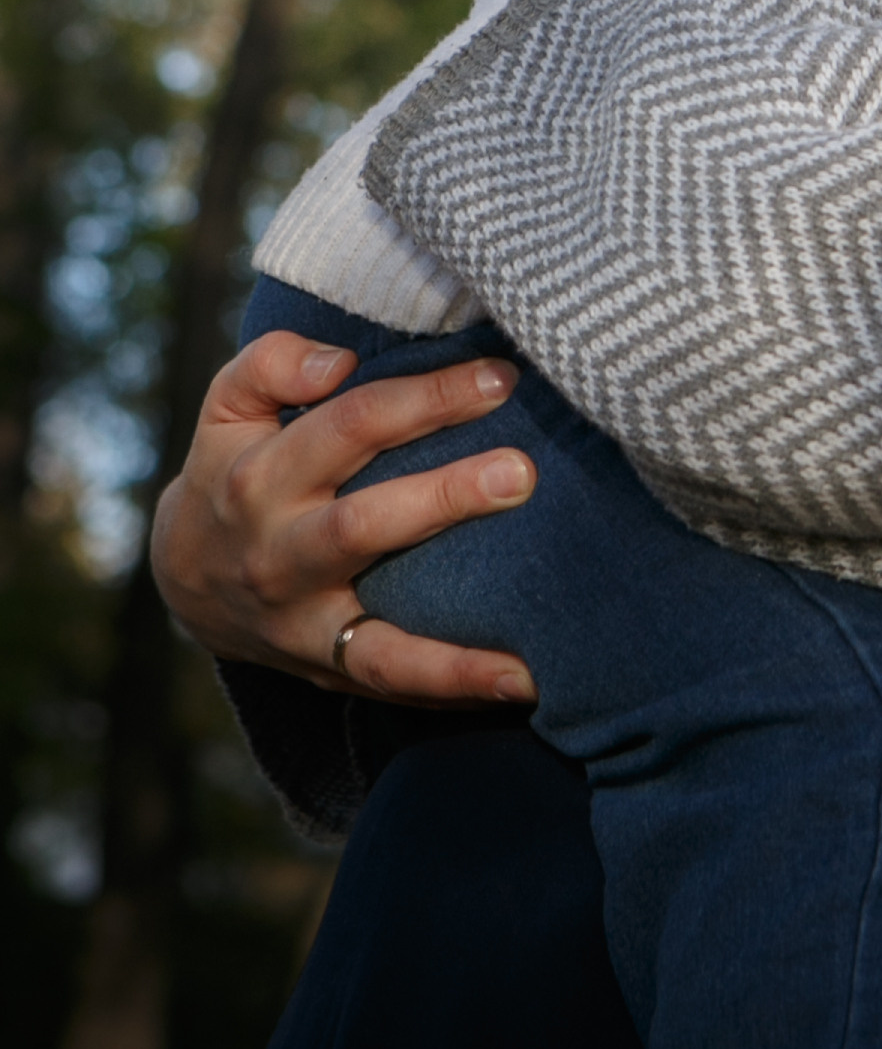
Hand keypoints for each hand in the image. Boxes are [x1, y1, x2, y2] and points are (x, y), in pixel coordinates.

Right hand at [150, 329, 539, 705]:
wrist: (187, 578)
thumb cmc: (235, 466)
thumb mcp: (230, 406)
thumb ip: (273, 363)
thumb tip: (337, 362)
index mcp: (260, 476)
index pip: (352, 425)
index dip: (426, 397)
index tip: (500, 378)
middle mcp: (278, 555)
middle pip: (364, 525)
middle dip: (446, 498)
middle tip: (522, 472)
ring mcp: (302, 622)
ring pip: (376, 640)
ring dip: (455, 644)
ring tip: (528, 641)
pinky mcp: (325, 667)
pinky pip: (389, 684)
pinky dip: (454, 687)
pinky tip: (524, 681)